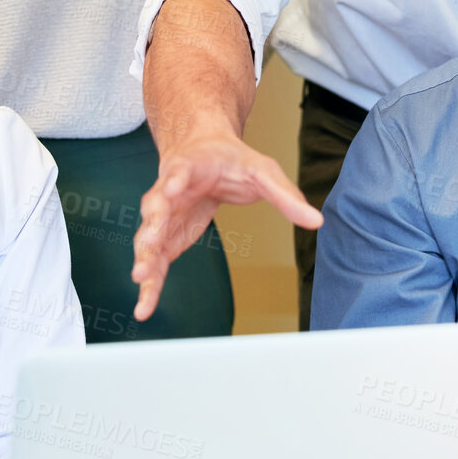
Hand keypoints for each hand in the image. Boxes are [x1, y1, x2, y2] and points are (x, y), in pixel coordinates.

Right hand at [131, 126, 321, 320]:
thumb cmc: (230, 160)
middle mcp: (168, 190)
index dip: (173, 181)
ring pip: (149, 238)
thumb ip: (285, 196)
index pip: (179, 172)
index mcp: (189, 166)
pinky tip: (145, 306)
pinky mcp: (167, 238)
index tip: (170, 189)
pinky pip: (155, 262)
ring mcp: (164, 216)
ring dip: (145, 260)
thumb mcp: (263, 171)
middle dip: (151, 230)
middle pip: (155, 208)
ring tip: (141, 282)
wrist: (203, 152)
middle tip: (147, 249)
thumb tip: (315, 220)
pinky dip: (150, 284)